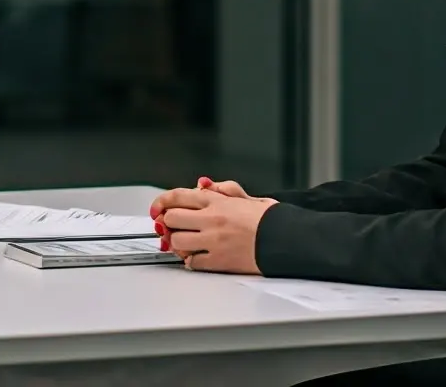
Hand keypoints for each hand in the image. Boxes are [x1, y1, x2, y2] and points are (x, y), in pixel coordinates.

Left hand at [154, 187, 275, 274]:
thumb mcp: (248, 197)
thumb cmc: (271, 221)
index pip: (178, 196)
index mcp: (217, 202)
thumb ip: (223, 189)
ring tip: (185, 242)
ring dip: (177, 242)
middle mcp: (212, 220)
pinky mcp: (218, 261)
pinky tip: (198, 256)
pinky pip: (192, 263)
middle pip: (171, 218)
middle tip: (171, 226)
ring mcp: (213, 241)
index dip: (161, 202)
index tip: (157, 208)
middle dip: (168, 222)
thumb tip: (202, 183)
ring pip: (177, 241)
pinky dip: (191, 260)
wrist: (287, 241)